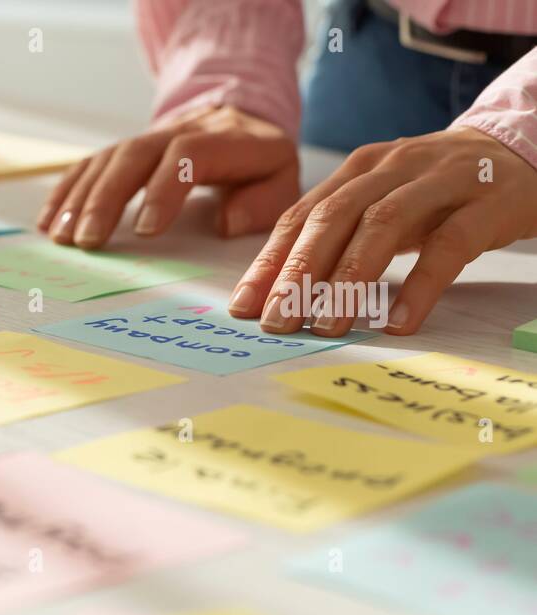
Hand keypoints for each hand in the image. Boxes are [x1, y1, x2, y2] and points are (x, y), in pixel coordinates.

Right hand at [36, 105, 298, 248]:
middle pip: (134, 156)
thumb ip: (262, 203)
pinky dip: (65, 192)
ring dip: (78, 199)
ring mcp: (145, 138)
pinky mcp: (123, 150)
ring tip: (62, 237)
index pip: (188, 155)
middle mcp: (178, 131)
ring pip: (106, 160)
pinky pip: (88, 164)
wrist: (236, 117)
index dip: (165, 189)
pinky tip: (49, 221)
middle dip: (106, 199)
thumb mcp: (280, 180)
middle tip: (88, 241)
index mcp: (224, 140)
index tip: (147, 232)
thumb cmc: (257, 164)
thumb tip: (225, 223)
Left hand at [229, 127, 536, 335]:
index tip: (243, 306)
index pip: (302, 216)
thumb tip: (280, 291)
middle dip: (298, 273)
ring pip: (382, 226)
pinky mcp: (488, 203)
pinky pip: (449, 245)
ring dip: (348, 280)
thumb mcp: (382, 202)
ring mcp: (441, 181)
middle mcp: (393, 168)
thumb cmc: (437, 190)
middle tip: (277, 322)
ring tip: (327, 326)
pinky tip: (398, 321)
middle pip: (333, 219)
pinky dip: (420, 285)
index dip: (270, 262)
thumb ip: (338, 236)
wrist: (523, 148)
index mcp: (358, 170)